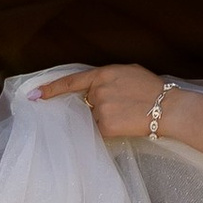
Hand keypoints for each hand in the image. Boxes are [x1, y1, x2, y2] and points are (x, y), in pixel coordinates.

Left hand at [37, 64, 167, 143]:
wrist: (167, 108)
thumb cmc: (152, 89)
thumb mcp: (129, 72)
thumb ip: (108, 77)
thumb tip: (96, 87)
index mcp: (103, 74)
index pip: (70, 82)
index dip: (51, 89)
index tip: (35, 95)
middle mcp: (98, 91)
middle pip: (86, 103)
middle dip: (98, 106)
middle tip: (121, 106)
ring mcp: (100, 110)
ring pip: (93, 118)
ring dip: (105, 118)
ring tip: (128, 114)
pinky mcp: (105, 127)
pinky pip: (100, 130)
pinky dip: (109, 129)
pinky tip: (126, 124)